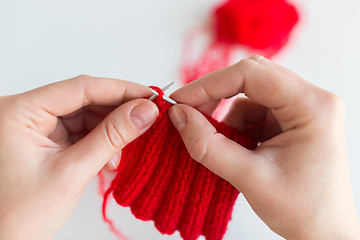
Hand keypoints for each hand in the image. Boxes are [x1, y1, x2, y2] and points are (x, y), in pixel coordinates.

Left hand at [0, 75, 158, 239]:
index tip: (149, 96)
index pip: (80, 88)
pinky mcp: (44, 141)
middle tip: (147, 117)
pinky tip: (111, 156)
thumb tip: (144, 112)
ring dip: (110, 129)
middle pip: (83, 99)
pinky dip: (100, 141)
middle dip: (117, 111)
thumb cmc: (19, 216)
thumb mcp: (72, 172)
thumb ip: (112, 137)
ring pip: (84, 115)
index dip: (120, 90)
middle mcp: (24, 113)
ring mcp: (34, 127)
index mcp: (19, 112)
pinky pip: (79, 131)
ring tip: (128, 144)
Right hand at [169, 56, 359, 238]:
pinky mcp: (291, 122)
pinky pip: (254, 113)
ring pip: (249, 97)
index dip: (209, 85)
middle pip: (251, 79)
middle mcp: (310, 100)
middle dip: (216, 97)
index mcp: (312, 106)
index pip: (252, 74)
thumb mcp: (250, 178)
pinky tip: (238, 151)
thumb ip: (208, 145)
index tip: (181, 102)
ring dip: (227, 119)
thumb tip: (179, 116)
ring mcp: (301, 110)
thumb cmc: (303, 210)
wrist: (323, 233)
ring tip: (223, 149)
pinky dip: (237, 128)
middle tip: (190, 115)